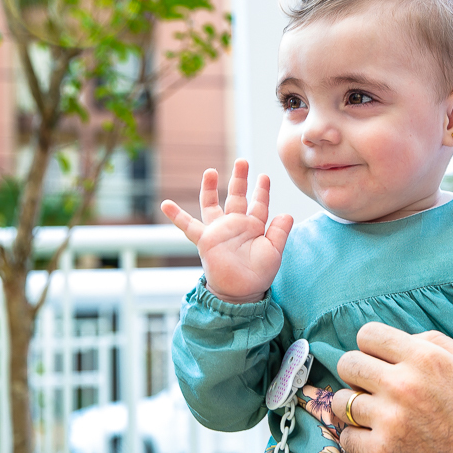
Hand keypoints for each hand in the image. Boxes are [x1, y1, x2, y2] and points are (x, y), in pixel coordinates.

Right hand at [161, 158, 292, 302]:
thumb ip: (279, 232)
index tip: (264, 176)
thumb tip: (287, 213)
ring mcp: (219, 230)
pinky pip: (188, 226)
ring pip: (212, 204)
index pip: (259, 203)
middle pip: (237, 196)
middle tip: (242, 161)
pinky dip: (176, 216)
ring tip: (210, 171)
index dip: (262, 190)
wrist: (242, 292)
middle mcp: (235, 224)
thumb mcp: (274, 251)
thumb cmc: (259, 273)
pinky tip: (166, 204)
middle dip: (239, 178)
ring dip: (210, 188)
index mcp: (254, 226)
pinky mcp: (205, 240)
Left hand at [331, 322, 452, 452]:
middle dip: (357, 372)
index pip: (369, 334)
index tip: (377, 358)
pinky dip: (358, 440)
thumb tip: (407, 339)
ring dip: (355, 407)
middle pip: (348, 364)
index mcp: (426, 358)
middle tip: (371, 387)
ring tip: (374, 416)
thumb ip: (439, 344)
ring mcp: (389, 421)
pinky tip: (377, 441)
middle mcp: (402, 385)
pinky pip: (346, 439)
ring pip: (342, 402)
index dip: (371, 346)